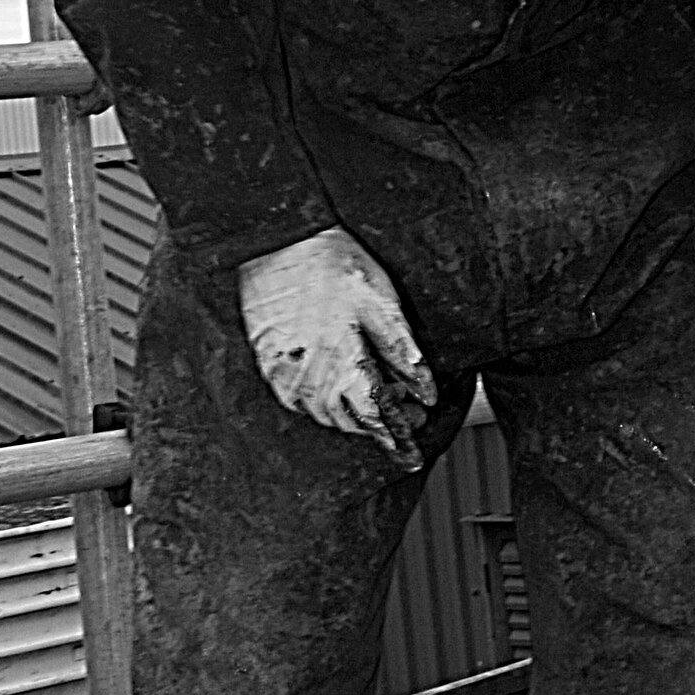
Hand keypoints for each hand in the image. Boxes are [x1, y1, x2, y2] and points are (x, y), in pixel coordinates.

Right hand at [238, 228, 436, 467]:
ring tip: (379, 391)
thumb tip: (427, 391)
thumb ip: (402, 350)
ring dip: (352, 412)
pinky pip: (297, 400)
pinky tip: (339, 382)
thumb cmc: (331, 263)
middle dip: (380, 422)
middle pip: (348, 421)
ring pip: (322, 413)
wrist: (278, 239)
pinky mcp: (267, 362)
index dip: (397, 437)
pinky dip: (323, 401)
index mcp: (340, 363)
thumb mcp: (379, 301)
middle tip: (408, 409)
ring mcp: (282, 373)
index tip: (412, 454)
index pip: (373, 418)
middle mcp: (307, 377)